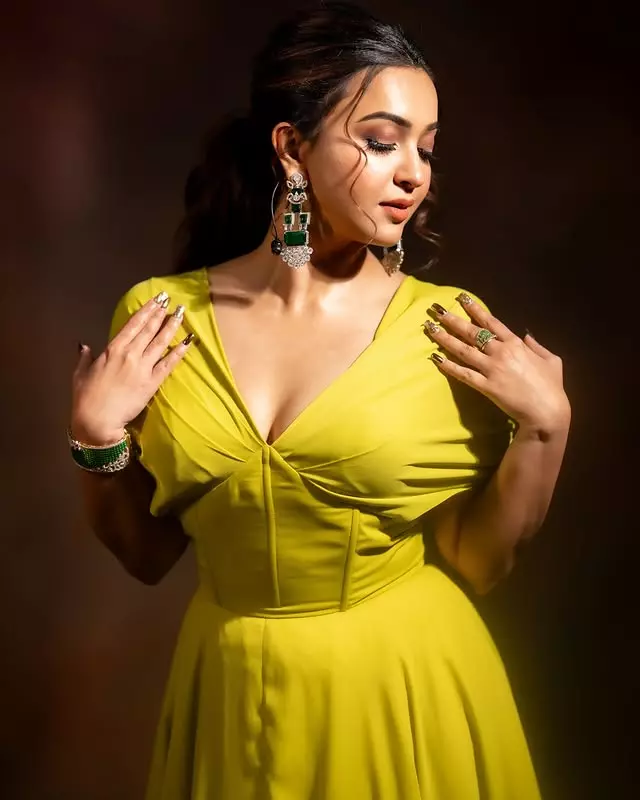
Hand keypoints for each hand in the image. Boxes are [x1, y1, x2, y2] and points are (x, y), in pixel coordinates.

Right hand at [71, 291, 193, 444]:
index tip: (157, 300)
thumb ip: (85, 357)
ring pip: (160, 342)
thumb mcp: (81, 373)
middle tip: (172, 300)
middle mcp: (130, 354)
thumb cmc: (86, 397)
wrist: (97, 420)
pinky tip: (188, 341)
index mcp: (112, 349)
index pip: (133, 324)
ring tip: (181, 313)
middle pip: (149, 329)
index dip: (147, 310)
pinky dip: (179, 352)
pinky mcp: (152, 383)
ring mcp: (142, 368)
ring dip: (172, 326)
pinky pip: (168, 364)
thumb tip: (85, 345)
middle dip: (161, 313)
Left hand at [423, 293, 569, 433]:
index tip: (461, 298)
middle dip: (452, 319)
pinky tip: (435, 358)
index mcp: (516, 344)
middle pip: (472, 332)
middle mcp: (501, 352)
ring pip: (463, 350)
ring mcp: (492, 369)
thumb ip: (538, 346)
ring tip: (429, 328)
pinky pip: (463, 374)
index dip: (475, 309)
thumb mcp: (552, 360)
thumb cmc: (552, 387)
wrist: (547, 411)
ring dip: (445, 338)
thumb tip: (527, 334)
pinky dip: (449, 366)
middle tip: (435, 310)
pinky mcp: (486, 386)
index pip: (491, 322)